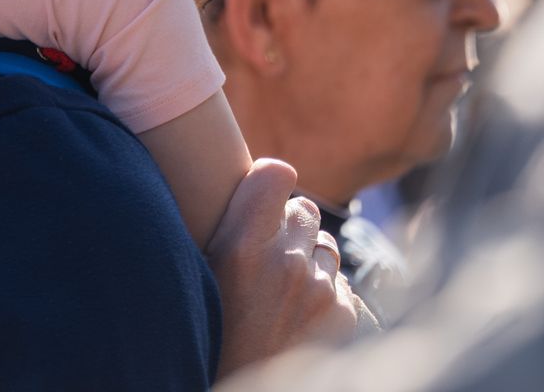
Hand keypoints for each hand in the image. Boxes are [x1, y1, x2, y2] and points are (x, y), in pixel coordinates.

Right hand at [206, 159, 368, 375]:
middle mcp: (284, 261)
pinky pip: (340, 281)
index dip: (271, 183)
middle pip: (305, 210)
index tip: (265, 198)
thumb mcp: (202, 270)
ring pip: (325, 246)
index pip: (277, 174)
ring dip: (309, 260)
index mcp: (241, 244)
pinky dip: (325, 293)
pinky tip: (299, 314)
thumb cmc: (212, 328)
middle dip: (291, 227)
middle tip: (269, 256)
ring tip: (283, 290)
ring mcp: (318, 289)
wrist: (240, 388)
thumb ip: (233, 225)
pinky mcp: (342, 314)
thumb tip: (263, 182)